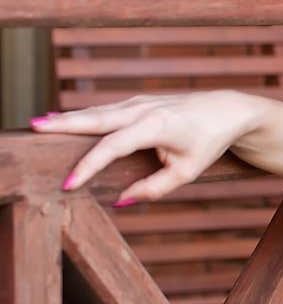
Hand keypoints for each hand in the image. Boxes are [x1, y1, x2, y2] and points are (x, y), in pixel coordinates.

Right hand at [29, 91, 261, 205]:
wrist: (227, 111)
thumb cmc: (208, 142)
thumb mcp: (187, 172)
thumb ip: (154, 188)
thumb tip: (121, 201)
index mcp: (156, 126)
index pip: (113, 147)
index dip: (90, 166)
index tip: (69, 184)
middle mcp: (143, 109)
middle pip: (97, 118)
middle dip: (65, 124)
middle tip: (34, 128)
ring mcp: (140, 102)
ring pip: (98, 112)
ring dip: (69, 118)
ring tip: (39, 124)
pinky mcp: (138, 103)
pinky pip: (106, 111)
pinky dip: (84, 116)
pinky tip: (63, 120)